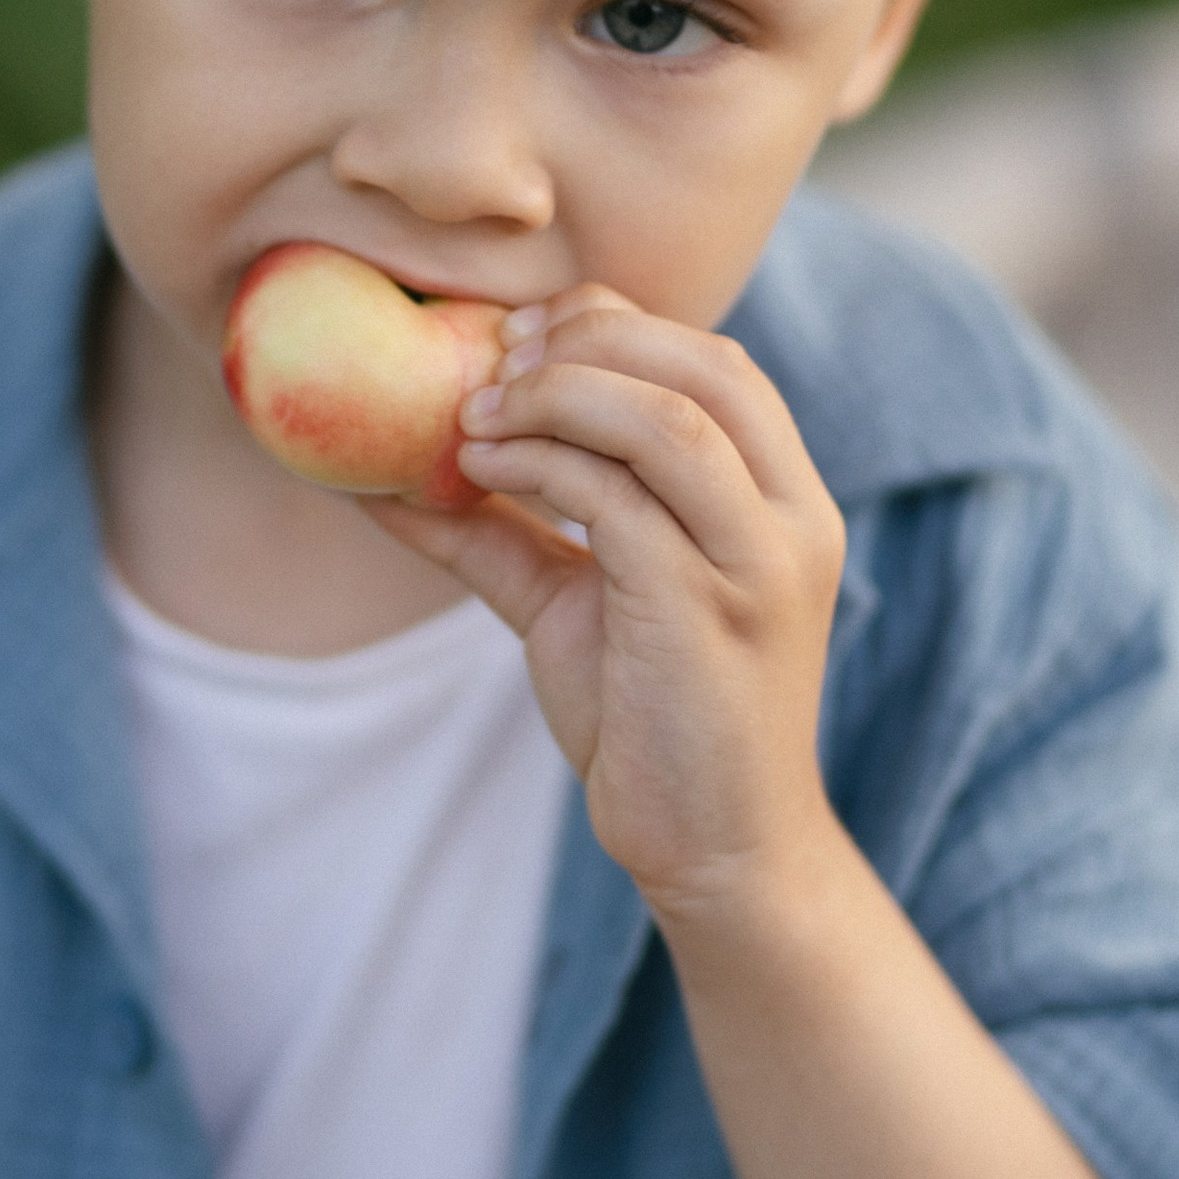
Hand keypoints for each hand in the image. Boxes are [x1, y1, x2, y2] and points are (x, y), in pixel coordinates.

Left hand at [375, 283, 848, 934]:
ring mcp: (760, 563)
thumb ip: (503, 531)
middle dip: (588, 341)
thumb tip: (384, 480)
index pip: (718, 362)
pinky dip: (539, 466)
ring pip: (665, 419)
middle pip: (704, 364)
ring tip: (471, 417)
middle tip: (490, 361)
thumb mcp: (575, 602)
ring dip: (555, 397)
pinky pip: (618, 501)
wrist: (721, 851)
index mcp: (785, 499)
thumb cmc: (653, 722)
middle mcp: (795, 518)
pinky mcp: (709, 611)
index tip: (520, 338)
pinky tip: (479, 473)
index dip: (617, 326)